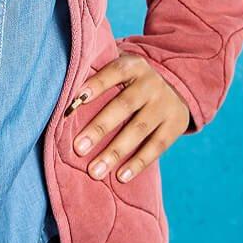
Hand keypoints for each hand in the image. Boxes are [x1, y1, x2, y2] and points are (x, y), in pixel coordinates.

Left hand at [67, 52, 191, 183]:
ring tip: (95, 171)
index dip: (96, 85)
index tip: (75, 102)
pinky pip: (157, 146)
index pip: (114, 72)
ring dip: (115, 151)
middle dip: (100, 128)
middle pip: (125, 105)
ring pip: (139, 129)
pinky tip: (121, 176)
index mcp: (134, 66)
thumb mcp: (121, 72)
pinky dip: (138, 162)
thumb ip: (97, 77)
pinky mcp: (176, 124)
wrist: (175, 89)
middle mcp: (152, 83)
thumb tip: (65, 100)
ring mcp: (165, 104)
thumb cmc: (131, 84)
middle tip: (79, 148)